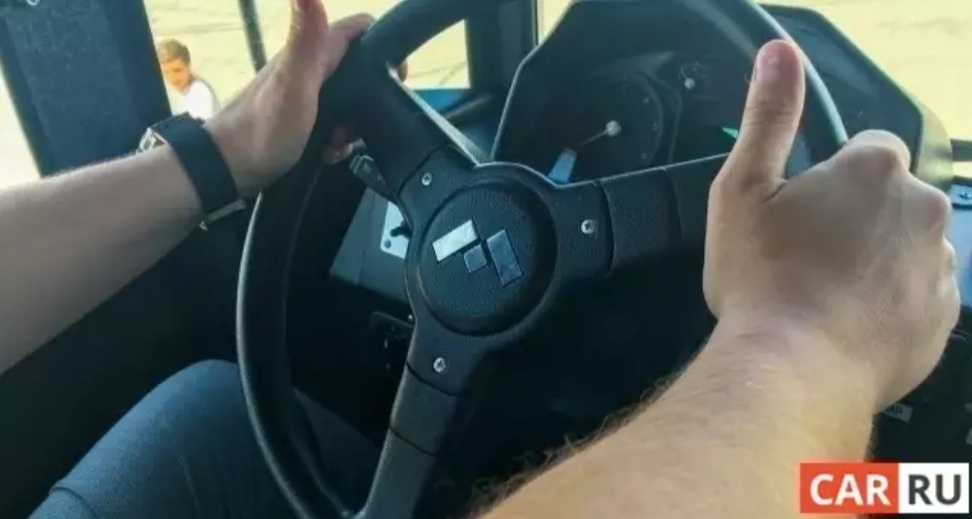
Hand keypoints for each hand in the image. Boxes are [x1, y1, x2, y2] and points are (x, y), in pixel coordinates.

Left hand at [207, 0, 370, 196]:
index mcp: (313, 52)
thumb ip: (307, 38)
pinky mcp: (303, 120)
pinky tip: (329, 152)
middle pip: (359, 70)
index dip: (382, 43)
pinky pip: (335, 124)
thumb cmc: (266, 127)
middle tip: (362, 121)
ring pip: (350, 101)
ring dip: (353, 123)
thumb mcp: (295, 83)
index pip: (360, 30)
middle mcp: (311, 67)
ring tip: (340, 141)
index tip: (395, 76)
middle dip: (369, 96)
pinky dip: (337, 140)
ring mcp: (307, 94)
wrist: (230, 168)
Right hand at [704, 40, 958, 408]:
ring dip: (877, 259)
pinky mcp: (944, 317)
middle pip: (891, 199)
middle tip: (807, 258)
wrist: (793, 370)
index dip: (829, 181)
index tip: (799, 216)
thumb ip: (768, 116)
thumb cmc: (761, 278)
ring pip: (907, 246)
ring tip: (825, 296)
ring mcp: (939, 266)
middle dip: (858, 218)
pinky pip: (919, 294)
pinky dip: (892, 302)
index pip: (866, 150)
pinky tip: (849, 323)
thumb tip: (778, 53)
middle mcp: (921, 208)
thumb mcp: (742, 190)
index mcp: (874, 169)